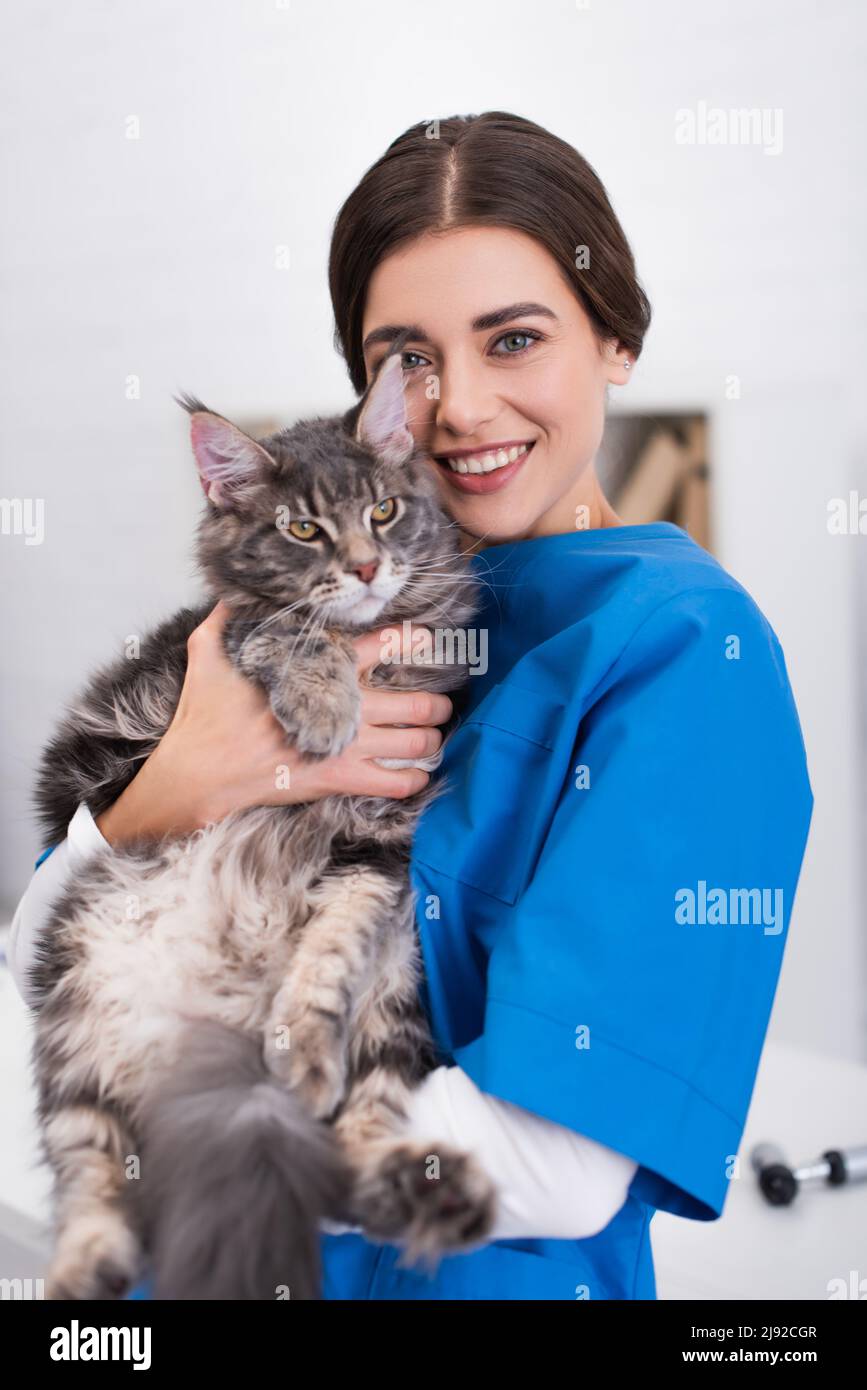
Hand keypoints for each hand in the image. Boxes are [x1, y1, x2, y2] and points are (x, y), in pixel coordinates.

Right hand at [95, 600, 452, 845]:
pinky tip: (417, 776)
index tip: (425, 639)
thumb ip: (228, 618)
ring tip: (432, 737)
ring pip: (414, 741)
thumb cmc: (205, 713)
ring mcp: (343, 744)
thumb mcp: (209, 651)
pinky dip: (413, 780)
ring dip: (430, 739)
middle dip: (436, 703)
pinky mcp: (337, 779)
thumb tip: (233, 592)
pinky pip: (394, 783)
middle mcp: (341, 706)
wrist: (198, 772)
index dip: (409, 641)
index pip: (380, 646)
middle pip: (415, 701)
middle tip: (442, 703)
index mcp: (318, 670)